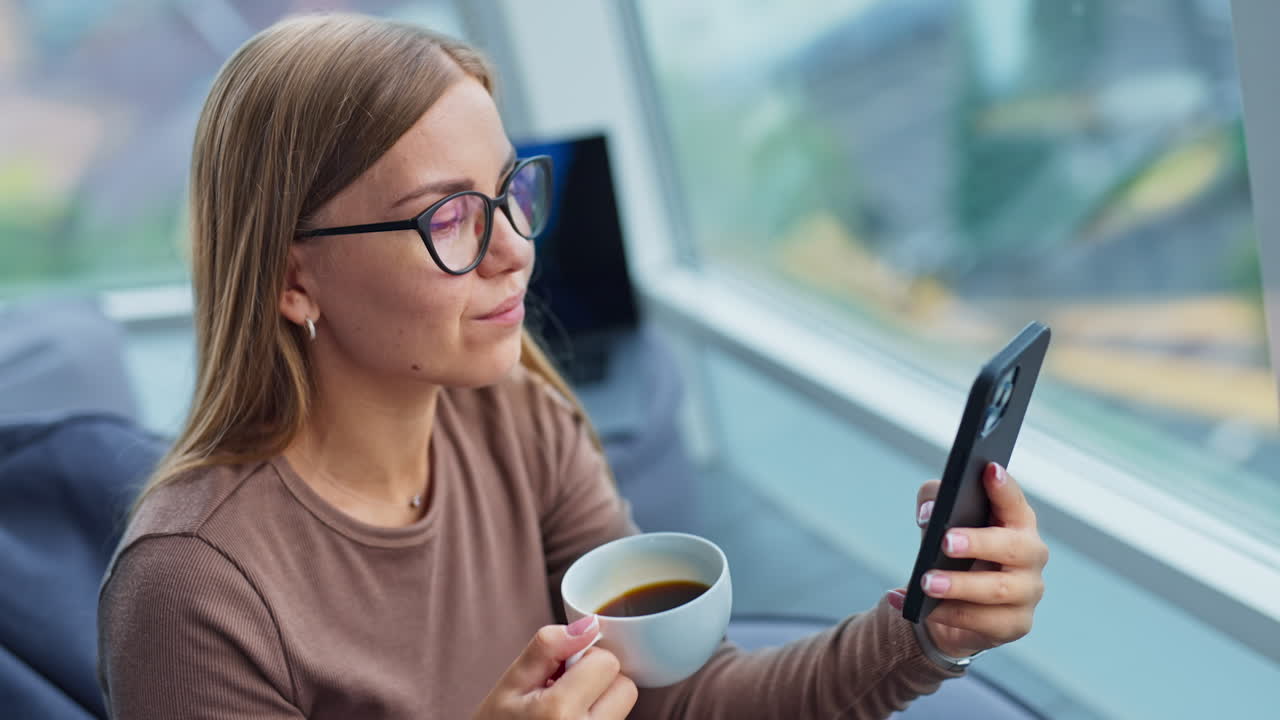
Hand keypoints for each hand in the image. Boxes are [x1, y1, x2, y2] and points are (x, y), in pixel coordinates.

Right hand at [473, 615, 637, 718]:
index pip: (608, 663)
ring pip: (623, 707)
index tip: (559, 672)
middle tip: (564, 690)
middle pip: (626, 687)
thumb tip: (590, 625)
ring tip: (565, 710)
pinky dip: (598, 716)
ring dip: (600, 700)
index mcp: (561, 712)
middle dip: (599, 680)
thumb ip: (549, 647)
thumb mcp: (512, 682)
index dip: (584, 658)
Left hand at [886, 462, 1048, 657]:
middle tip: (945, 541)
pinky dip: (949, 615)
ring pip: (997, 590)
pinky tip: (922, 610)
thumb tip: (929, 512)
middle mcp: (1031, 555)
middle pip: (1012, 546)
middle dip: (978, 542)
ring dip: (959, 585)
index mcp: (1016, 521)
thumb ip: (934, 503)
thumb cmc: (952, 553)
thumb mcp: (940, 522)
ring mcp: (1028, 591)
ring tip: (925, 582)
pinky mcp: (1015, 624)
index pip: (1014, 500)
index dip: (1003, 487)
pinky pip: (984, 622)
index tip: (988, 469)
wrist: (953, 609)